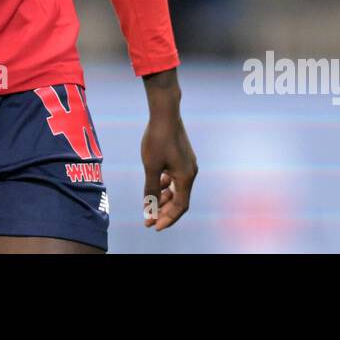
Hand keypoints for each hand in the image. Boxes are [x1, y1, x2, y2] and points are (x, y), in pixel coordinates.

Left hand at [140, 87, 196, 230]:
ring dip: (164, 197)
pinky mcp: (183, 157)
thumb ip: (151, 188)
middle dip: (164, 210)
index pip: (180, 207)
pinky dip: (166, 184)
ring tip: (150, 202)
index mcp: (186, 177)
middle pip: (179, 199)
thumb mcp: (151, 166)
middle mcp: (191, 172)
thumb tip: (149, 208)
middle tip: (149, 218)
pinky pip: (176, 178)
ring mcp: (188, 164)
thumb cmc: (157, 139)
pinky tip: (156, 184)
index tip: (154, 226)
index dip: (167, 218)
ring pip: (177, 188)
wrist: (165, 113)